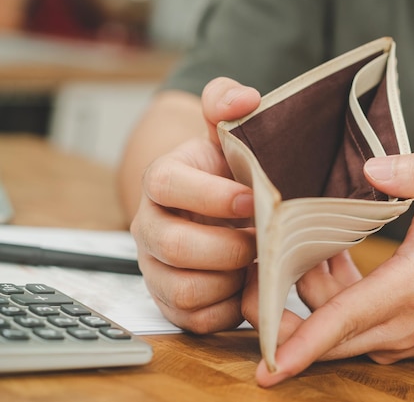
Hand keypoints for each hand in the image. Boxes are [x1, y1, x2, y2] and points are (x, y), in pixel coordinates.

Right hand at [130, 78, 260, 332]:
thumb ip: (228, 102)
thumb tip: (246, 98)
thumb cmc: (224, 173)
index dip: (210, 194)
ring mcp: (156, 268)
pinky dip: (227, 307)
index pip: (166, 183)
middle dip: (228, 247)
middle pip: (174, 245)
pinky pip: (194, 319)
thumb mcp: (227, 134)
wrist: (215, 209)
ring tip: (253, 262)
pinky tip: (244, 285)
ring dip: (229, 279)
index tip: (251, 199)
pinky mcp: (170, 301)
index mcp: (162, 181)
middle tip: (261, 239)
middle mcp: (150, 226)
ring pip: (184, 289)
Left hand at [246, 150, 413, 386]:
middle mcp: (395, 327)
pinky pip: (342, 325)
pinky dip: (328, 293)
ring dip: (309, 285)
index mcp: (409, 291)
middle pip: (321, 333)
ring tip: (311, 240)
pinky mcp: (387, 343)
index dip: (303, 342)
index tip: (268, 367)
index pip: (344, 320)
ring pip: (328, 324)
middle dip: (281, 307)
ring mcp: (390, 341)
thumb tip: (370, 170)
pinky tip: (332, 255)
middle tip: (261, 259)